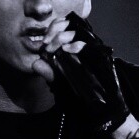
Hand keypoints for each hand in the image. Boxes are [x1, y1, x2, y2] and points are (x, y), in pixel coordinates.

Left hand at [39, 12, 129, 131]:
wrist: (101, 113)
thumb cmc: (82, 100)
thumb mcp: (62, 87)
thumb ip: (50, 75)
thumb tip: (36, 63)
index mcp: (73, 49)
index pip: (63, 27)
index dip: (53, 28)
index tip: (44, 41)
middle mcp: (84, 46)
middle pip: (70, 25)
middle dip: (56, 32)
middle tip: (47, 45)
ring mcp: (93, 51)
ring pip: (79, 32)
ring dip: (64, 36)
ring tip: (56, 48)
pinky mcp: (102, 57)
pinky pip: (89, 45)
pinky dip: (78, 45)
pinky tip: (68, 50)